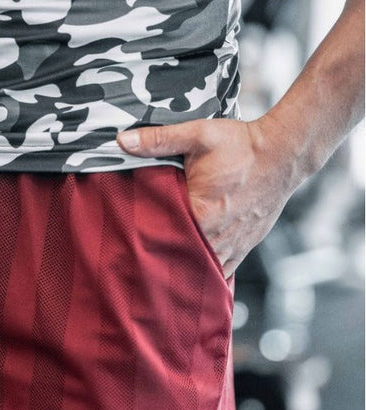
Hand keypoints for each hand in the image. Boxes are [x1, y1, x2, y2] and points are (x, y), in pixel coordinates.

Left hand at [117, 116, 300, 277]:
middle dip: (158, 258)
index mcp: (200, 211)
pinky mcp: (243, 248)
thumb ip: (159, 140)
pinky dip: (203, 274)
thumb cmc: (242, 145)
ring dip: (181, 268)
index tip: (126, 240)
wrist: (284, 154)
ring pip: (198, 270)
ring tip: (159, 271)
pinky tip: (187, 274)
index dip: (142, 239)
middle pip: (177, 257)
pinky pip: (220, 272)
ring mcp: (231, 245)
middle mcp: (216, 235)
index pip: (160, 235)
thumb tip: (123, 141)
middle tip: (137, 259)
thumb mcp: (198, 135)